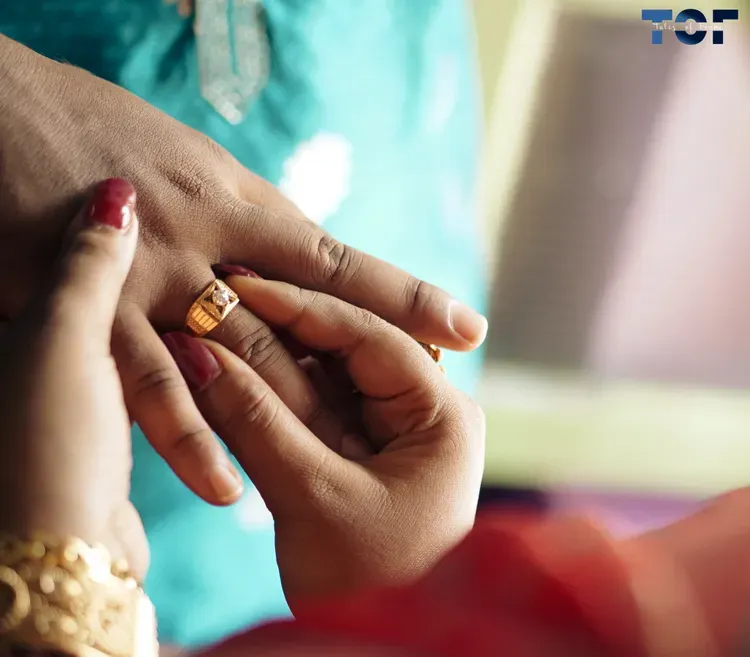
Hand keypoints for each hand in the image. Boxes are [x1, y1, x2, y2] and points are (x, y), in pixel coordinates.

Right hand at [0, 35, 487, 507]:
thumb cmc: (93, 125)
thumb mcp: (184, 160)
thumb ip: (237, 213)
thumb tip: (287, 247)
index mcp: (234, 195)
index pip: (337, 257)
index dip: (404, 293)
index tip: (464, 324)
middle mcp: (207, 235)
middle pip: (307, 309)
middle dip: (371, 355)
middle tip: (437, 393)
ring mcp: (152, 274)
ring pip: (238, 352)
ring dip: (293, 411)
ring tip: (345, 466)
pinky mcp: (91, 308)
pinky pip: (148, 387)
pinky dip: (191, 441)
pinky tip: (226, 488)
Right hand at [161, 273, 485, 606]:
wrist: (377, 647)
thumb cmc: (365, 586)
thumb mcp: (311, 498)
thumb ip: (256, 421)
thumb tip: (201, 352)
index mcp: (441, 417)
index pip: (372, 335)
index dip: (303, 306)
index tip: (240, 283)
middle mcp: (426, 414)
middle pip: (350, 350)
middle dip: (284, 329)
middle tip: (221, 298)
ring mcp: (396, 432)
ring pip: (329, 376)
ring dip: (274, 358)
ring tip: (219, 328)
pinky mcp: (367, 453)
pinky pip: (319, 407)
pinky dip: (278, 393)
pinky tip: (236, 372)